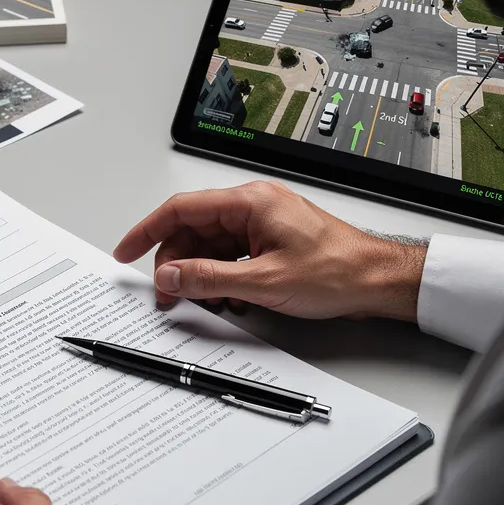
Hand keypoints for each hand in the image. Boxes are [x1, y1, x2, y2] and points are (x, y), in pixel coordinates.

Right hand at [113, 181, 425, 320]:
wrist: (377, 281)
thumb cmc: (338, 271)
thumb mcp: (262, 282)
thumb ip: (208, 278)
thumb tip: (170, 276)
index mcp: (249, 202)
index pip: (181, 209)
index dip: (147, 232)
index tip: (126, 252)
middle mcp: (253, 206)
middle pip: (193, 231)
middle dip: (175, 264)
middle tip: (166, 295)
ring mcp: (261, 224)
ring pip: (210, 248)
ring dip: (200, 276)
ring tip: (201, 302)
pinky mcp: (269, 242)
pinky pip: (230, 257)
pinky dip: (221, 279)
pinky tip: (226, 300)